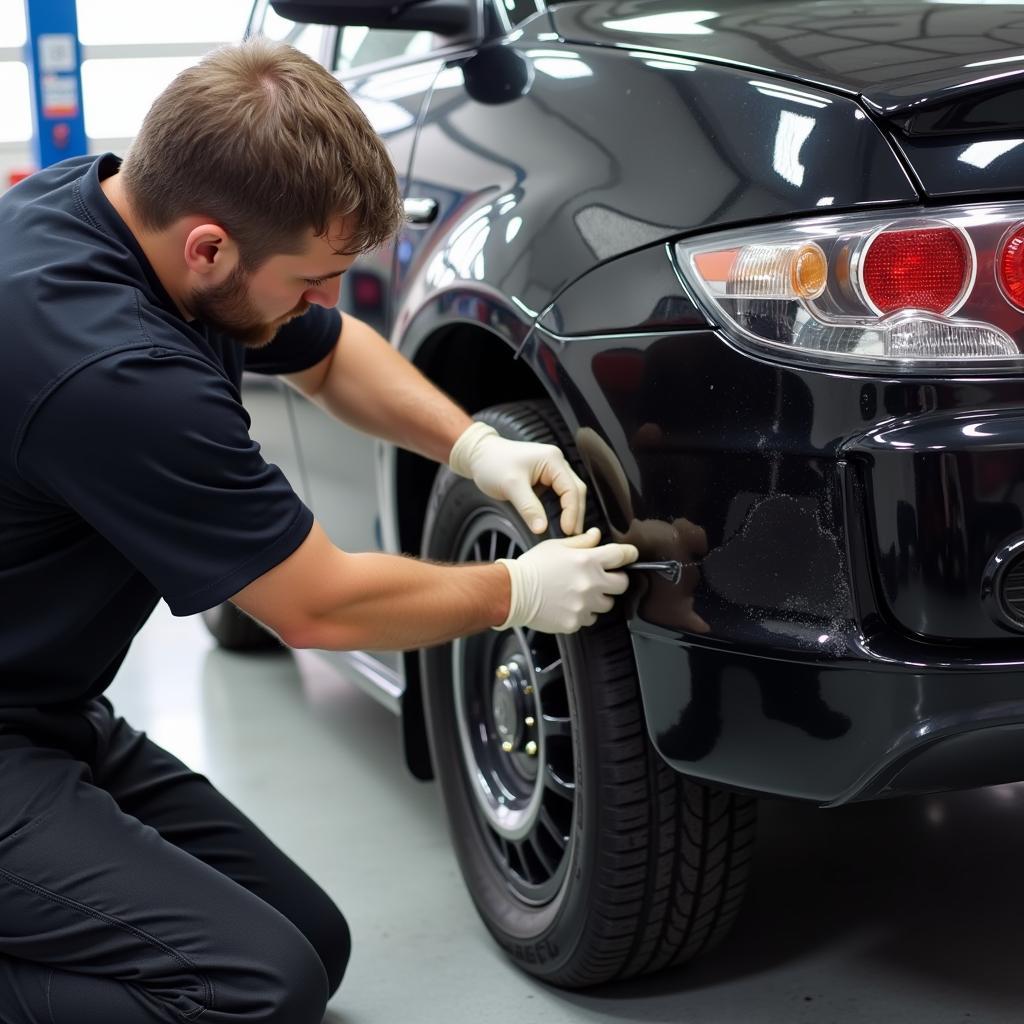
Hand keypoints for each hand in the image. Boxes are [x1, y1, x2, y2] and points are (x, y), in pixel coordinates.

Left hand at [449, 422, 586, 534]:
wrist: (479, 455)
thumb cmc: (493, 462)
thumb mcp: (511, 486)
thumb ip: (528, 508)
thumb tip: (541, 528)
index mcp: (553, 459)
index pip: (571, 489)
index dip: (572, 512)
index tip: (568, 531)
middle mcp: (556, 462)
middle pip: (576, 491)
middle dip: (575, 513)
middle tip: (572, 536)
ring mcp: (552, 470)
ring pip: (570, 493)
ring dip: (571, 512)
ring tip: (569, 532)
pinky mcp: (545, 478)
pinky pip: (559, 495)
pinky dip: (562, 508)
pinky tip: (561, 521)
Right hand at [496, 527, 638, 633]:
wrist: (513, 592)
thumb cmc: (532, 567)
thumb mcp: (556, 546)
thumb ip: (582, 542)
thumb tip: (597, 536)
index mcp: (587, 561)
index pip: (622, 555)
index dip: (628, 554)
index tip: (629, 556)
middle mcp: (590, 583)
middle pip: (622, 584)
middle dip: (615, 579)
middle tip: (603, 578)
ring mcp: (584, 604)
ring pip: (607, 604)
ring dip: (599, 598)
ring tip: (581, 593)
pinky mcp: (575, 621)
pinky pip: (589, 618)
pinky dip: (583, 613)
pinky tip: (569, 604)